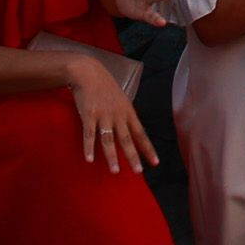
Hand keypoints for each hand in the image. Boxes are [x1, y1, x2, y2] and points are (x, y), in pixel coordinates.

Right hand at [66, 53, 156, 171]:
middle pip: (127, 139)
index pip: (141, 134)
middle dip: (133, 156)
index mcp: (128, 112)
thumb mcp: (121, 100)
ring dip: (112, 156)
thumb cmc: (105, 87)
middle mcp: (118, 115)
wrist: (89, 72)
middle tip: (138, 171)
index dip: (148, 149)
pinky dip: (89, 147)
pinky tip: (90, 159)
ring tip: (115, 171)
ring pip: (109, 139)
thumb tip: (130, 132)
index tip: (155, 163)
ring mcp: (103, 115)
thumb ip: (124, 116)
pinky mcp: (89, 115)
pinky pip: (89, 134)